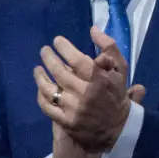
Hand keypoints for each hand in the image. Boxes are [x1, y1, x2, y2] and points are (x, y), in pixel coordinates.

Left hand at [36, 27, 142, 151]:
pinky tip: (40, 88)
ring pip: (49, 89)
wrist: (119, 127)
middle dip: (49, 58)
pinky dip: (41, 95)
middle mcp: (85, 93)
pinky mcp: (66, 122)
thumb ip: (109, 48)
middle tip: (44, 50)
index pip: (77, 59)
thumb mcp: (121, 69)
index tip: (57, 41)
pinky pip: (47, 106)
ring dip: (40, 76)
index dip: (64, 48)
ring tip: (37, 69)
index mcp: (100, 79)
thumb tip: (93, 30)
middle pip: (59, 72)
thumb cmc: (118, 94)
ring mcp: (74, 108)